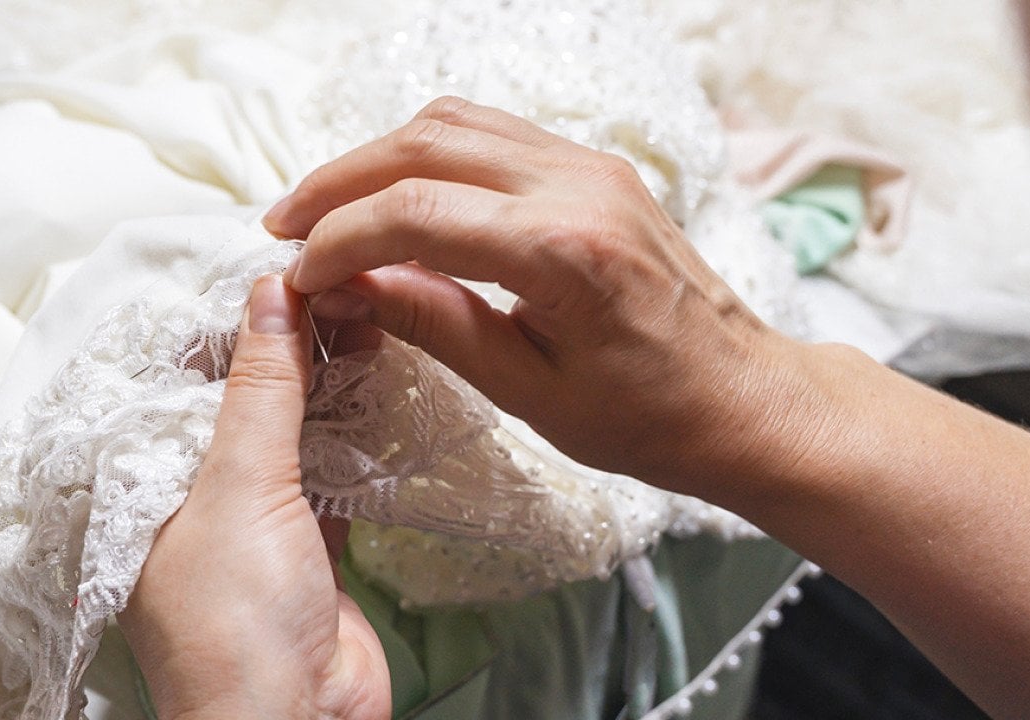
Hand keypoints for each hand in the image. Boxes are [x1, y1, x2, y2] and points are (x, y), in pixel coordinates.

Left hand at [119, 276, 389, 719]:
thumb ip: (259, 390)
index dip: (226, 321)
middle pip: (239, 398)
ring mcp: (253, 522)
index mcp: (146, 482)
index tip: (275, 269)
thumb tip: (267, 297)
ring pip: (287, 430)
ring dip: (323, 381)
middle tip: (334, 284)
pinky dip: (350, 430)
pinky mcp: (308, 544)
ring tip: (362, 317)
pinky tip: (375, 383)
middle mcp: (193, 497)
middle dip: (285, 344)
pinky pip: (327, 469)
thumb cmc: (232, 623)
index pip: (181, 377)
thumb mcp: (239, 487)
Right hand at [263, 96, 813, 496]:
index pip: (414, 214)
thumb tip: (350, 286)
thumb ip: (434, 323)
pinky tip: (395, 196)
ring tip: (326, 209)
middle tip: (286, 228)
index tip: (298, 277)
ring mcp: (590, 166)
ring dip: (377, 159)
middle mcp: (578, 185)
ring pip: (454, 124)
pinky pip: (491, 135)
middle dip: (340, 183)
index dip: (339, 241)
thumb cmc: (648, 416)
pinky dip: (427, 156)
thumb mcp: (528, 390)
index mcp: (564, 250)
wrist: (744, 396)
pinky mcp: (594, 169)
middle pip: (424, 146)